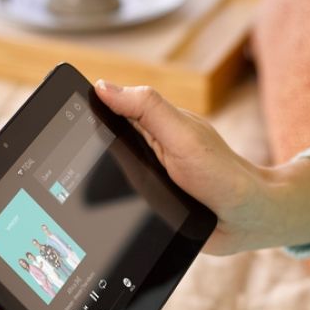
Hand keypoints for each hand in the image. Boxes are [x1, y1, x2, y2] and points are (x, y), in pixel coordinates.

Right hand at [94, 81, 309, 255]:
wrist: (247, 221)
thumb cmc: (222, 174)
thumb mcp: (183, 135)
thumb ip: (147, 109)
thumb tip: (102, 87)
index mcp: (150, 127)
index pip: (107, 112)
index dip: (85, 113)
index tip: (63, 119)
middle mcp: (145, 152)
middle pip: (101, 149)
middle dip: (89, 158)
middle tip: (81, 170)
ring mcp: (145, 182)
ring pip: (107, 183)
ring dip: (102, 192)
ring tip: (95, 198)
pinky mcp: (148, 212)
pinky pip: (121, 212)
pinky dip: (115, 217)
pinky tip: (111, 221)